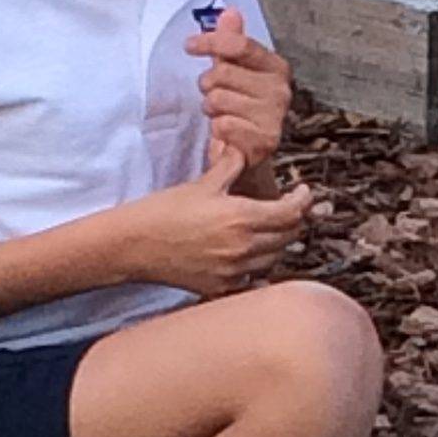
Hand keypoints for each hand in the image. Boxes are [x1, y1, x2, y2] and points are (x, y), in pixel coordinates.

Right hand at [103, 141, 312, 296]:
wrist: (134, 245)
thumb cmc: (163, 212)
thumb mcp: (202, 184)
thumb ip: (231, 167)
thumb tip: (244, 150)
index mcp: (241, 218)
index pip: (291, 212)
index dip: (303, 201)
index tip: (303, 193)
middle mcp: (243, 248)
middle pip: (289, 237)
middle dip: (295, 221)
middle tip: (291, 208)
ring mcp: (234, 271)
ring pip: (274, 258)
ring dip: (278, 242)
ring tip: (271, 228)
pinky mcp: (222, 286)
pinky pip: (253, 276)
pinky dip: (258, 263)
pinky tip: (249, 251)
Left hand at [185, 8, 290, 171]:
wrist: (249, 155)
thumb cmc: (240, 109)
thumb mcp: (234, 71)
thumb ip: (232, 42)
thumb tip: (230, 11)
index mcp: (276, 67)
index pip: (239, 44)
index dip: (209, 41)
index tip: (189, 46)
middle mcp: (281, 90)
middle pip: (223, 72)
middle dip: (209, 84)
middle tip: (214, 95)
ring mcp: (274, 116)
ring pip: (218, 99)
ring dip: (212, 109)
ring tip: (222, 115)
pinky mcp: (264, 141)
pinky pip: (223, 124)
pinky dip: (218, 129)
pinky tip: (228, 133)